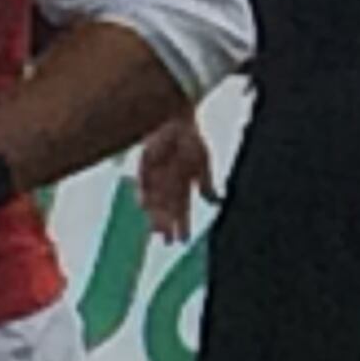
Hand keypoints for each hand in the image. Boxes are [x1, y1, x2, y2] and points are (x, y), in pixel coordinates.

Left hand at [135, 114, 215, 240]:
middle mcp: (168, 184)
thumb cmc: (191, 138)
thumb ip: (206, 182)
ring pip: (154, 203)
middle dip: (167, 226)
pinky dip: (143, 195)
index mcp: (184, 184)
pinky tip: (143, 205)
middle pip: (167, 211)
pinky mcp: (142, 168)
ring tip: (157, 230)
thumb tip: (216, 202)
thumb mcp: (203, 161)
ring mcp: (154, 178)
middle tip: (168, 241)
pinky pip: (143, 186)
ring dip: (155, 216)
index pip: (182, 210)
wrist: (174, 119)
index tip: (181, 242)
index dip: (181, 226)